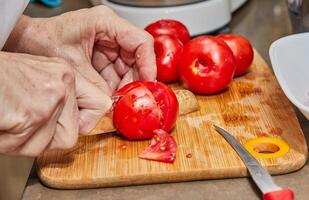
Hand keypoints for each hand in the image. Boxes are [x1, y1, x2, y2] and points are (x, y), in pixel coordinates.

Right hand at [0, 52, 110, 155]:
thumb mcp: (36, 78)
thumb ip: (61, 100)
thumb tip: (79, 123)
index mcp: (65, 73)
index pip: (100, 103)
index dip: (88, 121)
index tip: (78, 125)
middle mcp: (62, 83)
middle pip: (73, 134)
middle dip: (48, 137)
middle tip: (26, 122)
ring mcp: (49, 98)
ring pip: (50, 144)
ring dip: (25, 140)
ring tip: (10, 117)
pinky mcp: (32, 113)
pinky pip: (27, 145)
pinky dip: (9, 141)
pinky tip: (3, 120)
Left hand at [4, 6, 156, 95]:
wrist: (27, 43)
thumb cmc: (43, 41)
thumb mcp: (72, 66)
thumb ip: (95, 85)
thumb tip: (112, 102)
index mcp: (105, 22)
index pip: (140, 41)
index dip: (148, 64)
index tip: (148, 83)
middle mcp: (111, 31)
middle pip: (138, 56)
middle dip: (136, 79)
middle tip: (133, 97)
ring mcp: (108, 44)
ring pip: (129, 67)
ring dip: (126, 85)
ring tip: (120, 100)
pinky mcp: (104, 56)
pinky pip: (117, 73)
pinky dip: (116, 86)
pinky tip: (111, 96)